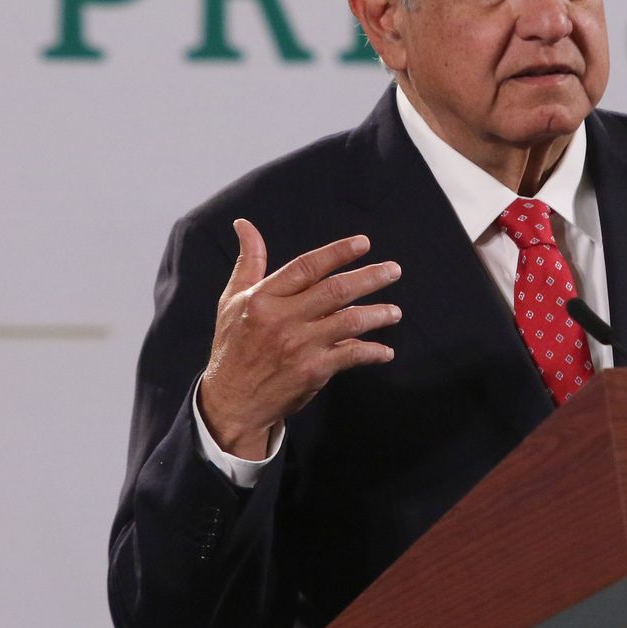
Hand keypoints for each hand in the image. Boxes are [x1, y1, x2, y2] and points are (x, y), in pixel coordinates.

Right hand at [197, 219, 402, 458]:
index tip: (364, 243)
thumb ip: (248, 261)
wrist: (231, 402)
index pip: (307, 267)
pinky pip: (351, 355)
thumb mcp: (232, 300)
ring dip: (377, 314)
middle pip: (335, 291)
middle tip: (394, 270)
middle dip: (370, 278)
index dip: (337, 253)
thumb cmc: (233, 347)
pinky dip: (372, 352)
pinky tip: (385, 351)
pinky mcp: (313, 372)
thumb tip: (245, 225)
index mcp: (264, 298)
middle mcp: (283, 320)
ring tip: (395, 312)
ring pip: (349, 321)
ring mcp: (300, 346)